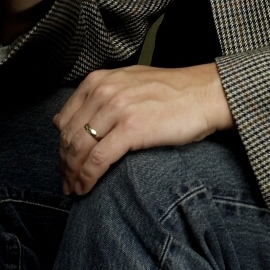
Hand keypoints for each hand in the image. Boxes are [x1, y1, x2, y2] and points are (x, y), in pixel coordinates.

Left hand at [54, 62, 232, 194]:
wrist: (207, 94)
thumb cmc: (174, 92)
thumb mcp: (131, 83)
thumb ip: (101, 96)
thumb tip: (68, 120)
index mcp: (101, 80)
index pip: (65, 120)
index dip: (62, 147)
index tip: (66, 163)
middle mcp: (105, 91)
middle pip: (69, 137)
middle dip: (65, 165)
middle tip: (67, 183)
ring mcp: (117, 109)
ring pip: (79, 150)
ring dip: (72, 175)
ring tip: (75, 189)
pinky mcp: (131, 128)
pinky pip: (97, 160)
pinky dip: (86, 178)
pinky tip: (85, 188)